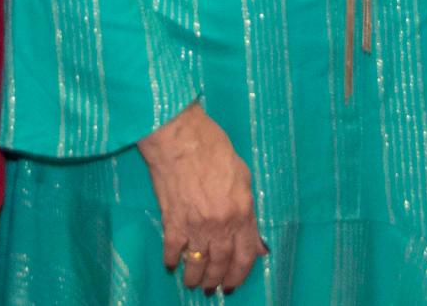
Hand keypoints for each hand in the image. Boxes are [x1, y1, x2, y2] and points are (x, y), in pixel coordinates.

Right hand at [137, 102, 266, 294]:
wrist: (180, 137)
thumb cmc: (214, 148)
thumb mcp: (244, 176)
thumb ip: (249, 211)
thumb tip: (255, 241)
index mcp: (242, 212)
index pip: (246, 254)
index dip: (240, 273)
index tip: (233, 283)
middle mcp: (220, 224)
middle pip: (220, 263)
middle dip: (217, 281)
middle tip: (211, 289)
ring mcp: (195, 224)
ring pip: (197, 263)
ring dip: (195, 277)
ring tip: (192, 283)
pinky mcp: (172, 220)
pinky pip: (173, 249)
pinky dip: (172, 260)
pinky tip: (171, 264)